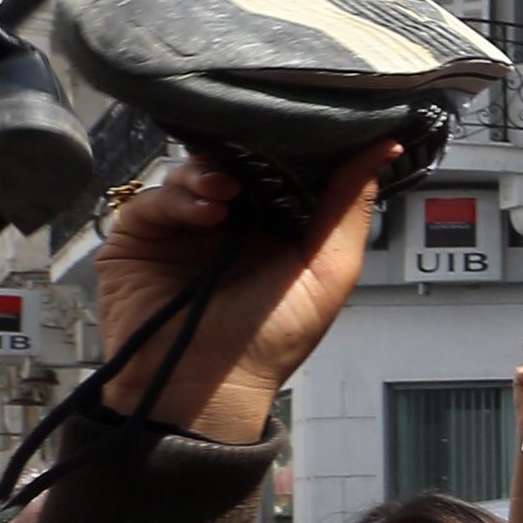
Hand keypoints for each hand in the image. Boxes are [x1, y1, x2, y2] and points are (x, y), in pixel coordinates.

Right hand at [95, 144, 392, 441]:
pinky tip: (203, 213)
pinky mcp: (140, 238)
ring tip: (224, 192)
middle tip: (253, 160)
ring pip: (190, 173)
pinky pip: (153, 198)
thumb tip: (382, 148)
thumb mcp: (327, 273)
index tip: (297, 133)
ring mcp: (182, 229)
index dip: (286, 150)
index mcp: (274, 228)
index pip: (277, 169)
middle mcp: (229, 224)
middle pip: (230, 162)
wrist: (205, 389)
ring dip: (207, 173)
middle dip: (241, 155)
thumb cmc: (269, 344)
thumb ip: (350, 208)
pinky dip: (177, 197)